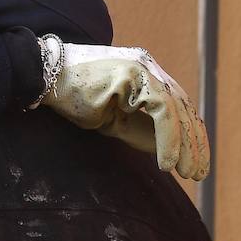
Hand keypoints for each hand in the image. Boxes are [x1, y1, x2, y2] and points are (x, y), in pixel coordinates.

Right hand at [39, 40, 209, 180]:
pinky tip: (166, 162)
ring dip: (185, 145)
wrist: (44, 77)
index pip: (178, 106)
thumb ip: (142, 131)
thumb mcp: (113, 120)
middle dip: (194, 144)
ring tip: (186, 172)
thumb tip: (168, 152)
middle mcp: (148, 67)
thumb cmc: (73, 98)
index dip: (188, 135)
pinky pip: (162, 110)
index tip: (191, 162)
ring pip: (178, 110)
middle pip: (184, 107)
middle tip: (196, 173)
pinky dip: (169, 138)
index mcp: (145, 74)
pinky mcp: (134, 74)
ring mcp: (143, 67)